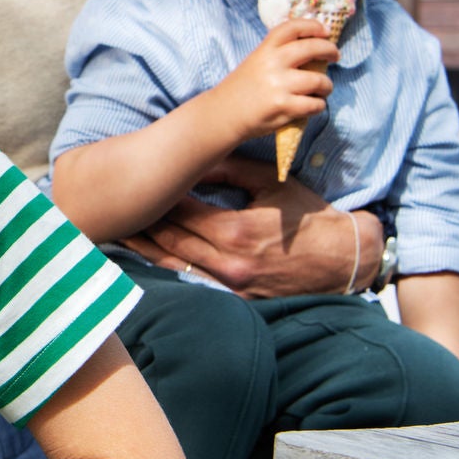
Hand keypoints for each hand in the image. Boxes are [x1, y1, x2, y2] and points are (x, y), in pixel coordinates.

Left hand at [135, 156, 382, 298]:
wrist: (344, 262)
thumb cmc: (309, 218)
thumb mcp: (271, 184)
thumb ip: (230, 170)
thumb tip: (196, 158)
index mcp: (235, 231)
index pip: (181, 214)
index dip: (155, 201)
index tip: (135, 187)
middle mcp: (229, 263)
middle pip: (170, 242)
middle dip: (141, 226)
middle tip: (114, 211)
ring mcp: (231, 286)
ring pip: (175, 267)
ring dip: (146, 251)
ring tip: (120, 236)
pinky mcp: (237, 300)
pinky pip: (194, 284)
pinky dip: (170, 270)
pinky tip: (151, 259)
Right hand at [206, 20, 338, 140]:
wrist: (223, 115)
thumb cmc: (242, 89)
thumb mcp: (255, 63)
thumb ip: (278, 55)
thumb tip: (313, 49)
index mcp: (264, 50)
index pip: (292, 28)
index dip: (312, 26)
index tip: (324, 31)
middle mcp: (272, 63)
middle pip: (312, 48)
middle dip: (330, 50)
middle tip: (335, 56)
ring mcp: (278, 85)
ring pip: (319, 80)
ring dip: (327, 86)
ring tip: (323, 89)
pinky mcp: (283, 107)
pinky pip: (315, 104)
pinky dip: (319, 105)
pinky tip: (313, 105)